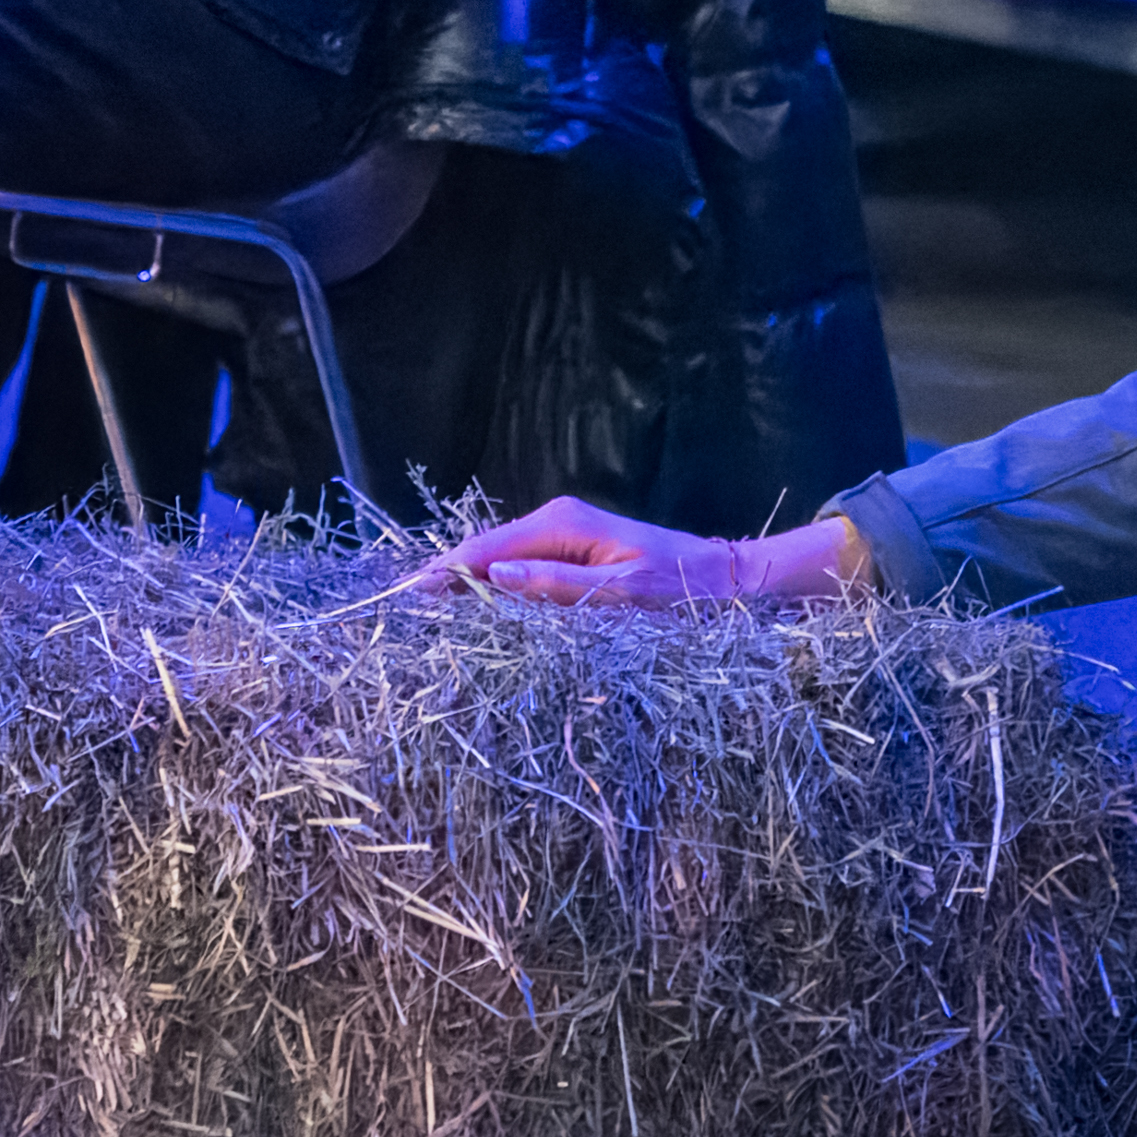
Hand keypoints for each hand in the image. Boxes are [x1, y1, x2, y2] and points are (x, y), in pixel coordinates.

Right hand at [432, 496, 872, 606]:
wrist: (735, 582)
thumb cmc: (687, 591)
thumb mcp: (627, 594)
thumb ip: (560, 587)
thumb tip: (497, 576)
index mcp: (563, 524)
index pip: (485, 548)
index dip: (444, 572)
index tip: (406, 595)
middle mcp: (557, 521)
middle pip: (484, 551)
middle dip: (446, 578)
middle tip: (402, 612)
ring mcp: (564, 535)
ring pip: (499, 560)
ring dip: (467, 584)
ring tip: (425, 615)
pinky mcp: (573, 553)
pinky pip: (520, 568)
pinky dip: (494, 587)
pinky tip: (475, 610)